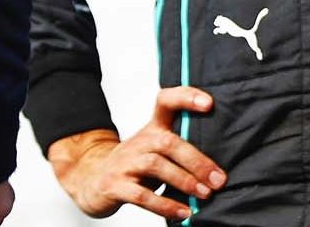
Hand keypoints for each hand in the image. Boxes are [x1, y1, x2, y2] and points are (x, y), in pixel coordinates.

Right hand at [47, 87, 225, 219]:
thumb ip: (180, 148)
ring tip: (205, 195)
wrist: (90, 178)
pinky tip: (183, 212)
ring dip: (184, 181)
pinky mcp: (115, 185)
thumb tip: (218, 168)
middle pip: (168, 142)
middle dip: (197, 161)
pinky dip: (165, 205)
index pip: (166, 101)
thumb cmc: (134, 164)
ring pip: (156, 166)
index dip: (186, 97)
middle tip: (218, 179)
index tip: (209, 104)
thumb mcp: (155, 149)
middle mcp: (139, 141)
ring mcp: (125, 162)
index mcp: (151, 128)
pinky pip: (142, 196)